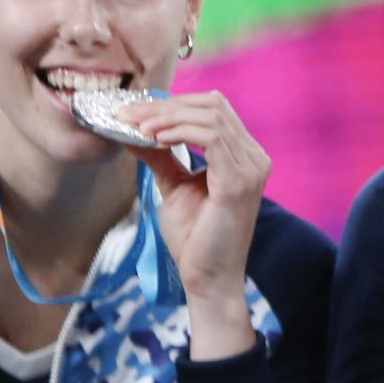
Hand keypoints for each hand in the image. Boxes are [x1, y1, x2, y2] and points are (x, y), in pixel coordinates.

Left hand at [119, 89, 270, 359]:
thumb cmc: (195, 239)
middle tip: (129, 114)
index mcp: (244, 157)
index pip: (213, 110)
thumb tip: (134, 128)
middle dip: (165, 105)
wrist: (207, 279)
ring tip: (135, 126)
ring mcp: (251, 168)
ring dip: (166, 117)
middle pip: (213, 105)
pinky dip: (178, 131)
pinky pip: (210, 137)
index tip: (135, 111)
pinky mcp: (239, 181)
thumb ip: (161, 156)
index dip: (173, 103)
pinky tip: (153, 139)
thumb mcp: (173, 186)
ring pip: (210, 117)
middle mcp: (254, 158)